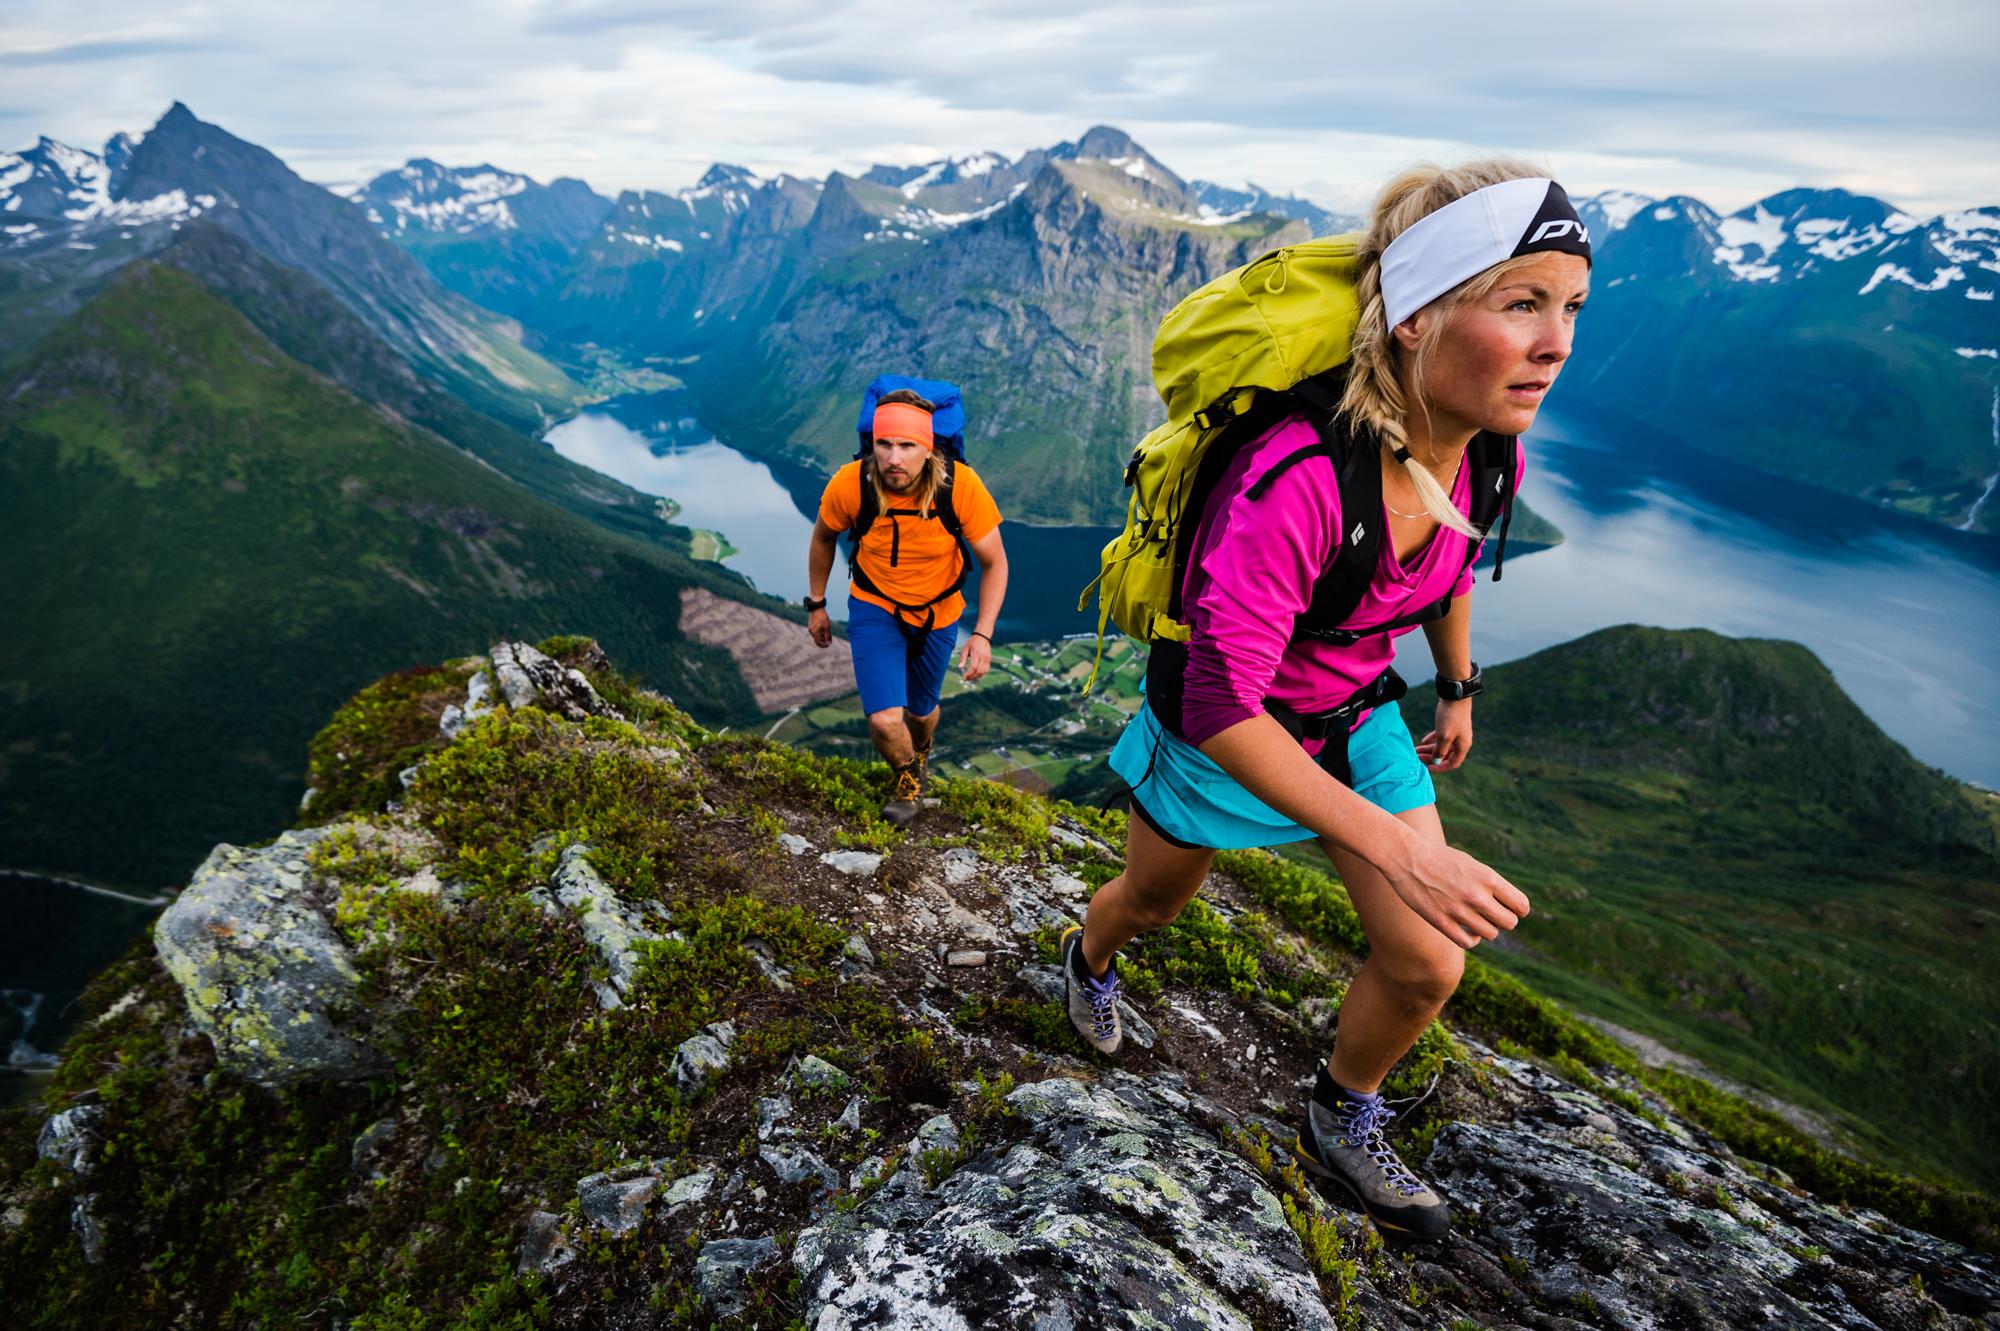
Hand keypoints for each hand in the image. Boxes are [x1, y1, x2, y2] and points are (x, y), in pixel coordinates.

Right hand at [807, 608, 832, 648]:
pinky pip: (815, 632)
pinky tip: (824, 628)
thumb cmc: (822, 617)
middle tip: (829, 638)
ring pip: (816, 635)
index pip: (818, 643)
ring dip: (822, 636)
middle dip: (823, 640)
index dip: (823, 645)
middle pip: (817, 640)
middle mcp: (811, 631)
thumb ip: (828, 636)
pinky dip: (820, 632)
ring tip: (828, 632)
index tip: (828, 645)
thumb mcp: (827, 627)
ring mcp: (810, 628)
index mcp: (815, 633)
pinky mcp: (810, 625)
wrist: (816, 608)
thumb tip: (829, 643)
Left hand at [958, 631, 990, 681]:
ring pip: (983, 672)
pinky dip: (981, 674)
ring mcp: (987, 659)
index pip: (973, 667)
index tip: (964, 677)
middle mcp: (983, 657)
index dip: (969, 674)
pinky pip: (986, 670)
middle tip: (965, 679)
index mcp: (976, 654)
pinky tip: (976, 675)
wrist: (982, 637)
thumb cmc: (972, 643)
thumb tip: (960, 667)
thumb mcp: (965, 649)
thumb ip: (962, 658)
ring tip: (970, 678)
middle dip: (971, 677)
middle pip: (978, 671)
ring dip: (976, 677)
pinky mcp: (989, 660)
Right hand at [1381, 832, 1531, 949]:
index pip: (1521, 905)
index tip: (1510, 908)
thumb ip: (1491, 884)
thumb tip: (1507, 904)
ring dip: (1487, 928)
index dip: (1518, 909)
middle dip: (1504, 919)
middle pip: (1509, 922)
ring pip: (1492, 934)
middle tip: (1492, 913)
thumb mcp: (1471, 864)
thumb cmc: (1440, 858)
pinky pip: (1469, 942)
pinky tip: (1469, 930)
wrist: (1407, 857)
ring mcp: (1459, 911)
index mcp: (1488, 878)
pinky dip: (1473, 939)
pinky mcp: (1442, 922)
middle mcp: (1477, 896)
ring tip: (1477, 919)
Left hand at [1415, 698, 1472, 771]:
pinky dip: (1432, 740)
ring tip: (1415, 750)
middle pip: (1445, 755)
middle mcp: (1461, 741)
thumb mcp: (1444, 736)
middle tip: (1417, 758)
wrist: (1455, 696)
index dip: (1440, 767)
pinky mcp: (1451, 726)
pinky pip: (1441, 737)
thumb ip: (1440, 750)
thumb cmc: (1451, 716)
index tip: (1427, 768)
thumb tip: (1436, 761)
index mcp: (1463, 746)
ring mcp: (1456, 733)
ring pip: (1442, 746)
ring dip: (1429, 749)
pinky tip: (1422, 742)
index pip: (1452, 763)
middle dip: (1431, 758)